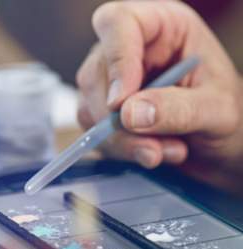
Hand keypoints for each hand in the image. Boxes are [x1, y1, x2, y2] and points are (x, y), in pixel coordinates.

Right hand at [76, 1, 242, 192]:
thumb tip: (129, 115)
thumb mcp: (217, 110)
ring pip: (90, 108)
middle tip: (152, 149)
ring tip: (164, 153)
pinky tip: (150, 154)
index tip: (122, 103)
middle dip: (119, 121)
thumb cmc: (228, 115)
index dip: (116, 61)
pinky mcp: (106, 113)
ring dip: (122, 141)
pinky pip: (93, 131)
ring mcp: (113, 84)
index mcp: (163, 28)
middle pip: (95, 74)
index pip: (119, 24)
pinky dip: (118, 150)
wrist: (219, 145)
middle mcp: (132, 52)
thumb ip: (179, 110)